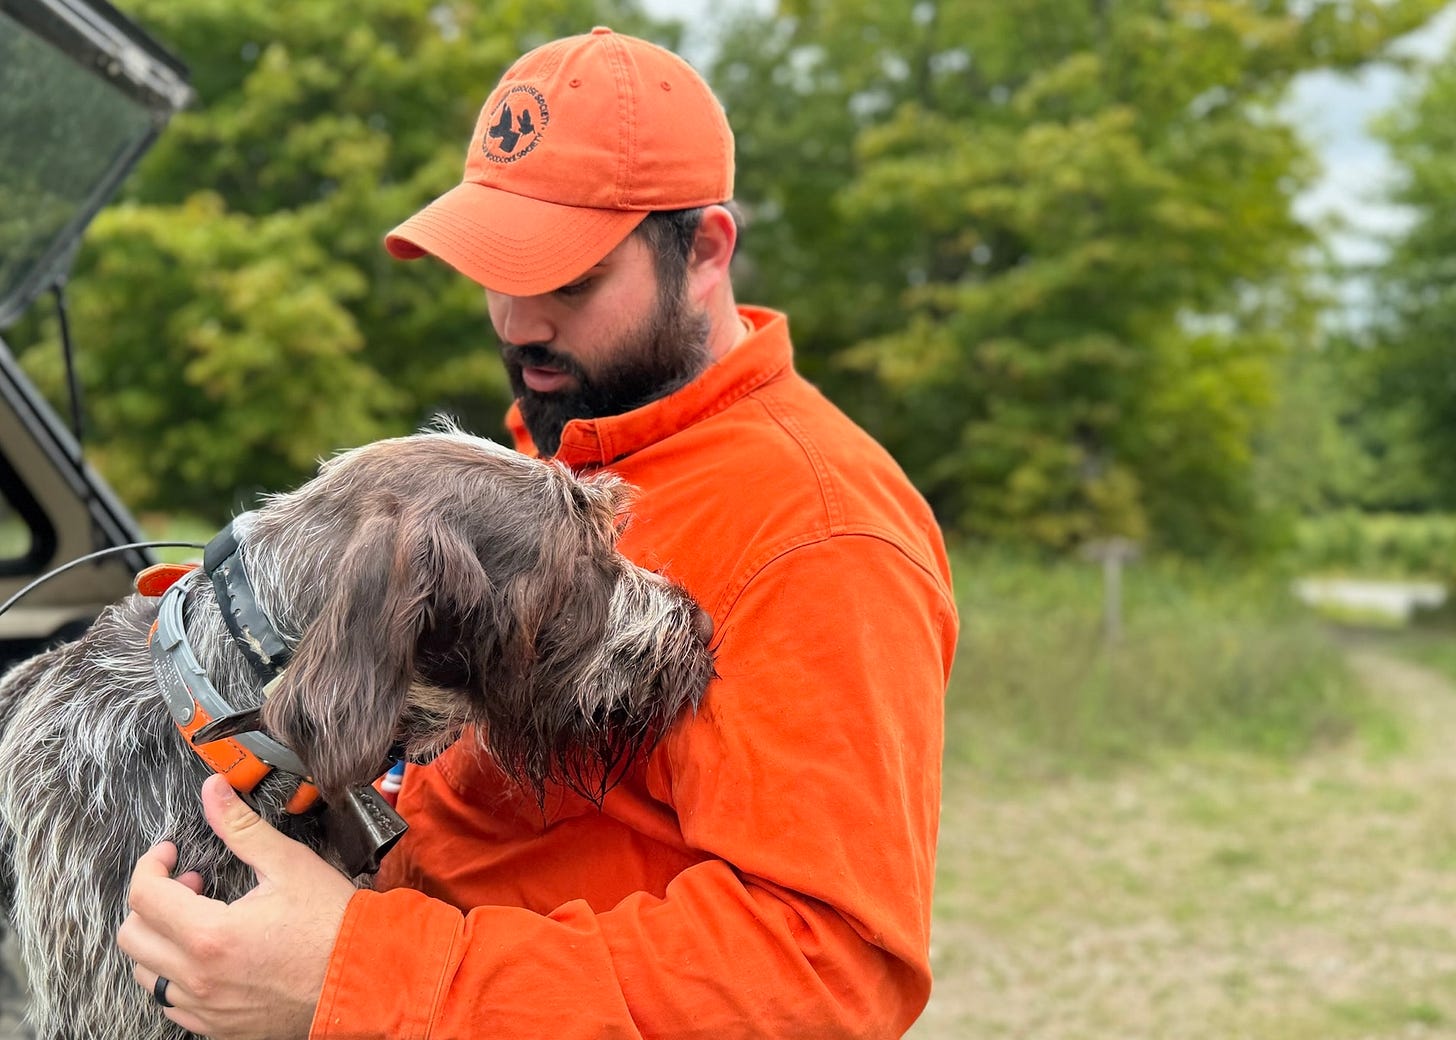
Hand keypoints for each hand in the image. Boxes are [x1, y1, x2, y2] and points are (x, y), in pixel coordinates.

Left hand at [117, 774, 355, 1039]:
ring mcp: (206, 1008)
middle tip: (190, 882)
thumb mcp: (288, 864)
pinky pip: (172, 1003)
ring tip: (200, 918)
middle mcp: (199, 978)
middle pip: (132, 937)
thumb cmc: (332, 925)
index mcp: (210, 935)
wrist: (362, 978)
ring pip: (147, 974)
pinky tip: (209, 954)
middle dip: (152, 900)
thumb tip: (214, 791)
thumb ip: (242, 826)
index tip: (170, 852)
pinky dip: (176, 974)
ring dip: (161, 939)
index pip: (144, 895)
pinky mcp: (218, 1027)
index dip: (151, 864)